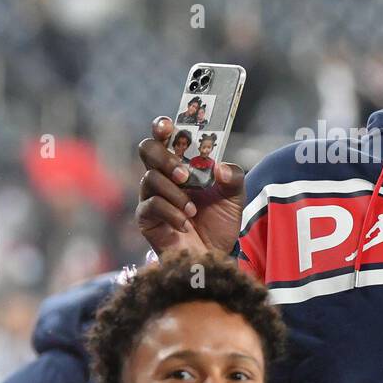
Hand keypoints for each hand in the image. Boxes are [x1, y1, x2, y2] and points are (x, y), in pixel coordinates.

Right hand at [135, 117, 245, 255]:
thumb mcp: (235, 197)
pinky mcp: (146, 217)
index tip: (167, 126)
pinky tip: (186, 224)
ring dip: (174, 193)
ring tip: (193, 209)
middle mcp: (163, 175)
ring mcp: (152, 195)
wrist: (214, 256)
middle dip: (165, 158)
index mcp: (182, 163)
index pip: (165, 136)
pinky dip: (171, 213)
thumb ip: (233, 177)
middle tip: (185, 175)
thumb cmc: (219, 222)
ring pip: (149, 178)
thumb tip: (219, 167)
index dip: (162, 127)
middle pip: (148, 150)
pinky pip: (150, 206)